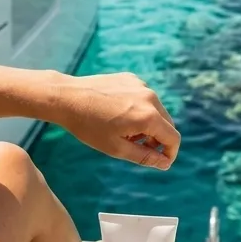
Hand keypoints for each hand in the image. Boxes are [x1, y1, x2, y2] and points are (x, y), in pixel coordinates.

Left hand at [53, 72, 179, 169]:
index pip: (173, 138)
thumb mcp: (117, 148)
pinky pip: (144, 98)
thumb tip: (164, 163)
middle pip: (167, 124)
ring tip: (125, 132)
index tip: (160, 162)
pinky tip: (118, 115)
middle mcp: (150, 97)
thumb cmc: (89, 126)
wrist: (67, 98)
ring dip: (149, 124)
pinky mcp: (132, 78)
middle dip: (158, 139)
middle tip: (138, 148)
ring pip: (156, 110)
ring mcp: (141, 85)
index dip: (170, 153)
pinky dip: (139, 109)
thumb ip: (145, 156)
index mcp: (148, 116)